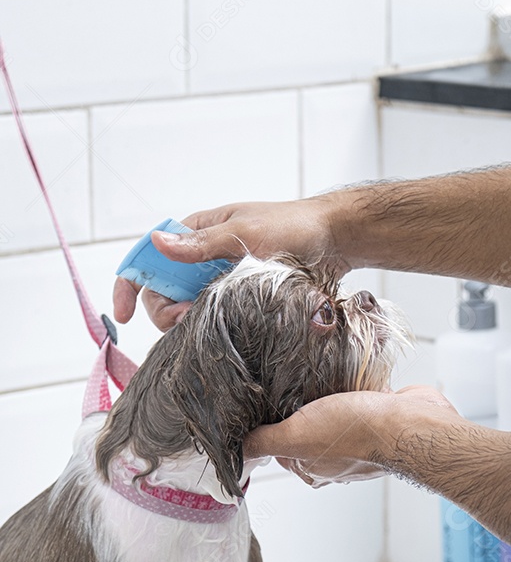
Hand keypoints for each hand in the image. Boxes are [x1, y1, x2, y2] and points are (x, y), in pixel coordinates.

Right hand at [113, 196, 346, 330]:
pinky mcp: (240, 299)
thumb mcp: (244, 232)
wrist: (336, 242)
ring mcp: (221, 280)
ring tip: (211, 326)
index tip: (123, 314)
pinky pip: (214, 318)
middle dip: (164, 311)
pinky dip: (210, 329)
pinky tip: (223, 334)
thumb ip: (200, 243)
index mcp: (197, 232)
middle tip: (186, 321)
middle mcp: (204, 258)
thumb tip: (157, 243)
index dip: (129, 284)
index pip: (148, 257)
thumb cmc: (293, 227)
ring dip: (189, 323)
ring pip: (187, 310)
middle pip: (163, 292)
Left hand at [243, 385, 458, 486]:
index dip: (274, 424)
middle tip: (298, 383)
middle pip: (311, 428)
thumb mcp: (294, 435)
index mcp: (315, 467)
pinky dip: (359, 386)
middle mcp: (339, 457)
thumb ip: (263, 442)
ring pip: (337, 412)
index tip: (270, 403)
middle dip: (305, 406)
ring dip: (332, 394)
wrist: (407, 422)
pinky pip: (364, 399)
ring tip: (324, 373)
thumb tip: (236, 453)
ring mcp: (364, 438)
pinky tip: (352, 372)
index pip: (283, 446)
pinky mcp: (383, 417)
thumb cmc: (355, 432)